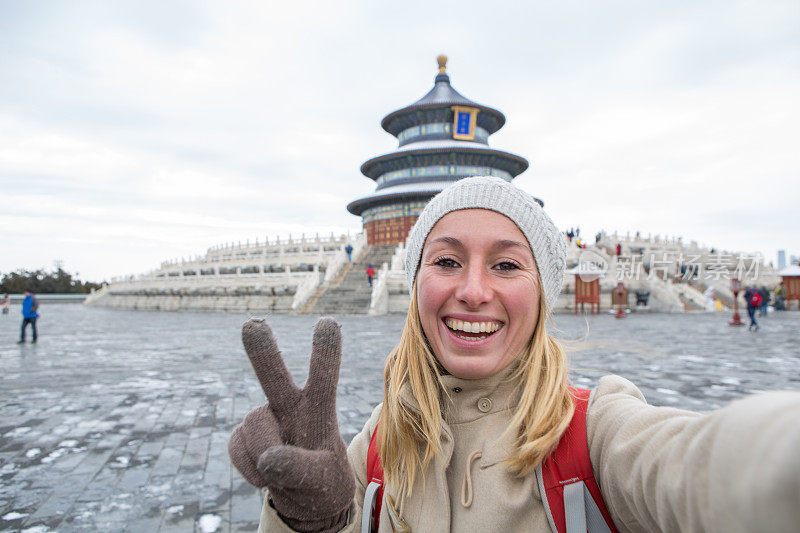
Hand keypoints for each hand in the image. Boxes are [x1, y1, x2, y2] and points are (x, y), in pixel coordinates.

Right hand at [228, 317, 354, 531]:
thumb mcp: (323, 478)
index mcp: (319, 408)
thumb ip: (299, 468)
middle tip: (251, 324)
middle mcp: (290, 405)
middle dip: (261, 350)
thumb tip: (267, 460)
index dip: (326, 351)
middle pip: (274, 375)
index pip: (324, 377)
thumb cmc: (323, 480)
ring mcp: (265, 418)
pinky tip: (265, 475)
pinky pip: (237, 447)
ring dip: (264, 455)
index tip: (328, 323)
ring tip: (282, 470)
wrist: (306, 498)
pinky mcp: (244, 435)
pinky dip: (249, 468)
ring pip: (254, 427)